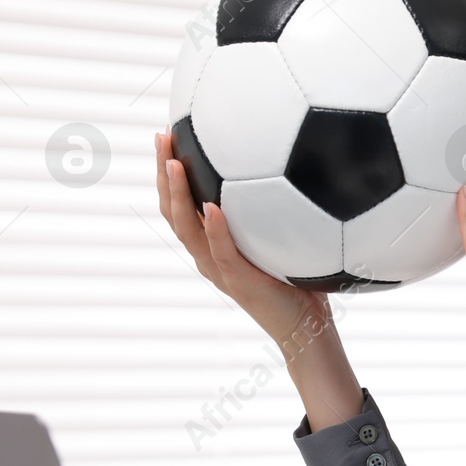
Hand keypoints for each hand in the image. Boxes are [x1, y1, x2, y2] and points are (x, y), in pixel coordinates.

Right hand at [154, 129, 330, 351]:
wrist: (306, 328)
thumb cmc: (297, 284)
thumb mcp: (279, 241)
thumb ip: (273, 213)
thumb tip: (292, 169)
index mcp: (212, 245)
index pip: (180, 205)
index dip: (168, 173)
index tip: (166, 136)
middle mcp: (208, 256)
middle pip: (172, 211)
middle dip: (163, 174)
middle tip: (160, 138)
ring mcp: (219, 270)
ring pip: (186, 229)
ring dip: (178, 194)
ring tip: (171, 163)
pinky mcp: (239, 282)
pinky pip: (222, 252)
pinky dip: (216, 229)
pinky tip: (212, 205)